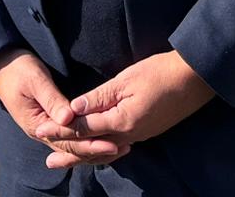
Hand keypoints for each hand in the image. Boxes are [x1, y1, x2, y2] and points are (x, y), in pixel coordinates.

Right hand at [0, 48, 129, 167]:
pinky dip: (87, 141)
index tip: (112, 143)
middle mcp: (43, 133)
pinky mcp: (51, 122)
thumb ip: (52, 99)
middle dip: (97, 150)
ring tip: (119, 149)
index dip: (91, 143)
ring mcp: (46, 129)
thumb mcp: (35, 81)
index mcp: (38, 125)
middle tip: (123, 149)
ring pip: (73, 147)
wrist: (2, 67)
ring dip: (94, 149)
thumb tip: (68, 117)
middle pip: (73, 149)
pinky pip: (71, 137)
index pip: (68, 141)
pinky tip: (103, 140)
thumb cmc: (18, 70)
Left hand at [34, 50, 213, 165]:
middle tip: (48, 162)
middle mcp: (129, 135)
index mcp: (121, 122)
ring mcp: (140, 136)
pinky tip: (99, 152)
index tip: (40, 130)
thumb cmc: (160, 73)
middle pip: (92, 147)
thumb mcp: (126, 79)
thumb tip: (74, 107)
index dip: (60, 128)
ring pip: (106, 151)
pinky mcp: (147, 132)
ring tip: (67, 161)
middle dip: (69, 152)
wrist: (195, 79)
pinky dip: (103, 152)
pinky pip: (118, 147)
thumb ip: (99, 96)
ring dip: (85, 156)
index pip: (83, 128)